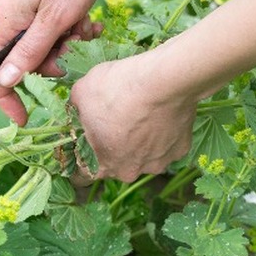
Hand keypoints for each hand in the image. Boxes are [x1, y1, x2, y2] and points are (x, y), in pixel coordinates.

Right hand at [0, 0, 117, 125]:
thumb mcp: (55, 19)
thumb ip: (30, 52)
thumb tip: (5, 83)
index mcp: (5, 19)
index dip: (5, 98)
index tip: (24, 118)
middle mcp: (10, 13)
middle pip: (22, 58)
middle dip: (49, 63)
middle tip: (72, 53)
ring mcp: (26, 4)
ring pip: (42, 44)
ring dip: (65, 45)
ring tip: (85, 30)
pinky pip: (51, 26)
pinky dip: (70, 29)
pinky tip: (88, 22)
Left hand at [69, 51, 198, 182]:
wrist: (163, 80)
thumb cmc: (118, 88)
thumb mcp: (81, 94)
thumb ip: (75, 111)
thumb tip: (76, 112)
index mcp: (102, 165)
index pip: (82, 175)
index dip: (79, 159)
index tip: (82, 143)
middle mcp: (130, 172)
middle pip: (115, 165)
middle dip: (112, 147)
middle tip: (115, 121)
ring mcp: (158, 163)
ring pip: (143, 156)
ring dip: (139, 142)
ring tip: (140, 115)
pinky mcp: (180, 149)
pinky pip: (166, 145)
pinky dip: (163, 133)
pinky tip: (160, 114)